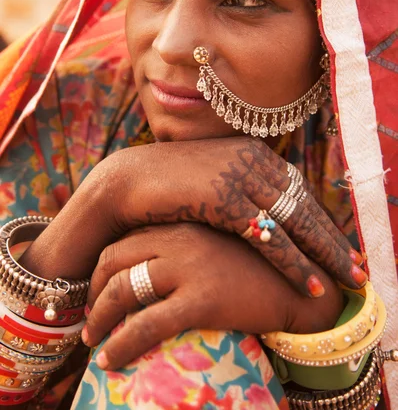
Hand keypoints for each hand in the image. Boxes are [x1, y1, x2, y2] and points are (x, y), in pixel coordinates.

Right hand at [20, 137, 365, 296]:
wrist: (126, 181)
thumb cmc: (166, 183)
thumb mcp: (211, 177)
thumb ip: (240, 186)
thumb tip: (263, 211)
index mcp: (252, 151)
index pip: (298, 189)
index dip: (323, 218)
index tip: (341, 243)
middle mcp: (252, 159)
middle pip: (305, 205)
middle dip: (334, 239)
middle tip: (358, 267)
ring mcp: (240, 178)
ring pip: (295, 223)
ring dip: (325, 255)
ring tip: (349, 280)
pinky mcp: (225, 200)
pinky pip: (270, 238)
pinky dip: (294, 263)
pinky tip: (312, 283)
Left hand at [83, 223, 343, 369]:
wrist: (304, 286)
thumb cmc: (262, 266)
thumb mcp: (222, 241)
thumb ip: (190, 242)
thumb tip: (157, 263)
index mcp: (184, 223)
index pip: (127, 238)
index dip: (105, 266)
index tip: (99, 287)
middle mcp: (181, 239)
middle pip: (115, 258)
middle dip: (93, 289)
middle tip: (90, 316)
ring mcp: (190, 267)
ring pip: (124, 289)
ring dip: (98, 317)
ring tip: (92, 340)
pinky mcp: (201, 299)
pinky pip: (145, 324)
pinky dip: (120, 344)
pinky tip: (109, 361)